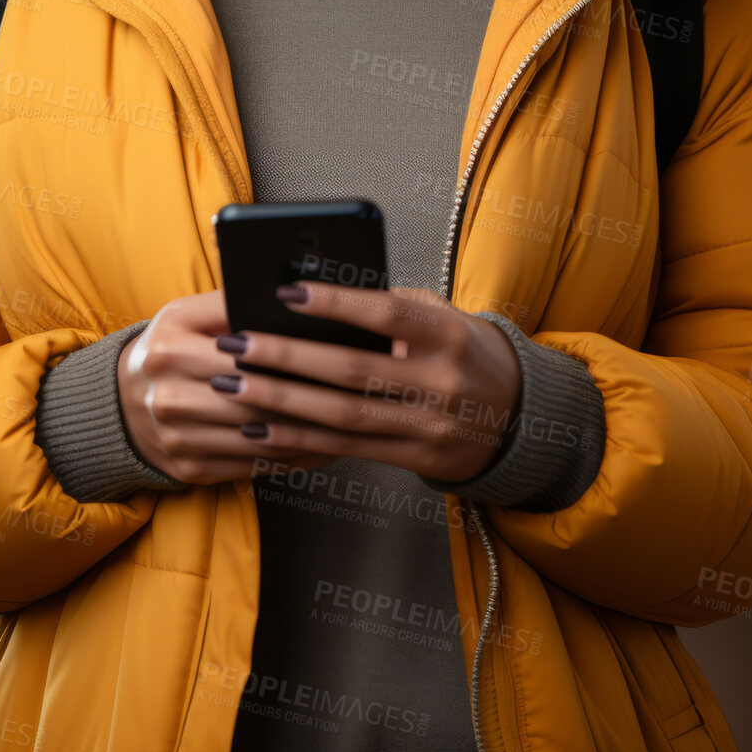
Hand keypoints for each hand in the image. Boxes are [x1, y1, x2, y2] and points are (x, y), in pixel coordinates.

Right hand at [116, 288, 335, 486]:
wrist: (121, 404)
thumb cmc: (168, 349)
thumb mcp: (184, 315)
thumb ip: (226, 303)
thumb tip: (285, 296)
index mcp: (169, 347)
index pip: (243, 353)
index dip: (291, 354)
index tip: (336, 353)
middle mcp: (168, 395)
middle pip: (255, 399)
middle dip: (309, 398)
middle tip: (355, 393)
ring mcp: (177, 438)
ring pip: (259, 437)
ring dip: (309, 433)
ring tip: (352, 422)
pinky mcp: (190, 468)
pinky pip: (252, 465)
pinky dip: (292, 458)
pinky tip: (324, 448)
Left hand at [203, 281, 522, 481]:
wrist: (517, 417)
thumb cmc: (461, 350)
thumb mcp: (441, 316)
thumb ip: (389, 306)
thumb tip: (314, 296)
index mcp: (448, 335)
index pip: (386, 314)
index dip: (335, 304)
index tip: (285, 292)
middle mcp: (441, 383)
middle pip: (353, 370)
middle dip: (287, 357)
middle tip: (237, 343)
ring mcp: (429, 427)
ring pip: (343, 416)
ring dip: (280, 402)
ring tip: (234, 384)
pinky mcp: (414, 459)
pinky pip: (347, 449)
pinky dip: (298, 439)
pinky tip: (258, 428)